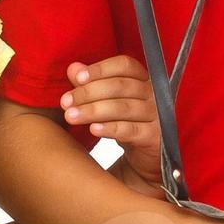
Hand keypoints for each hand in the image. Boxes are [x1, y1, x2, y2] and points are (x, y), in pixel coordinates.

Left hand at [58, 56, 167, 191]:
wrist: (143, 157)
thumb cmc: (125, 122)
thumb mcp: (108, 101)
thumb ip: (91, 83)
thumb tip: (73, 68)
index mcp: (144, 78)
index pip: (124, 65)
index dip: (100, 69)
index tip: (77, 78)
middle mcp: (154, 93)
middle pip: (120, 86)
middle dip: (88, 92)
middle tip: (65, 102)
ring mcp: (158, 114)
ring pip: (122, 108)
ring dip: (93, 111)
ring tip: (70, 116)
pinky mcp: (156, 136)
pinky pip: (130, 130)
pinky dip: (110, 128)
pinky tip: (92, 129)